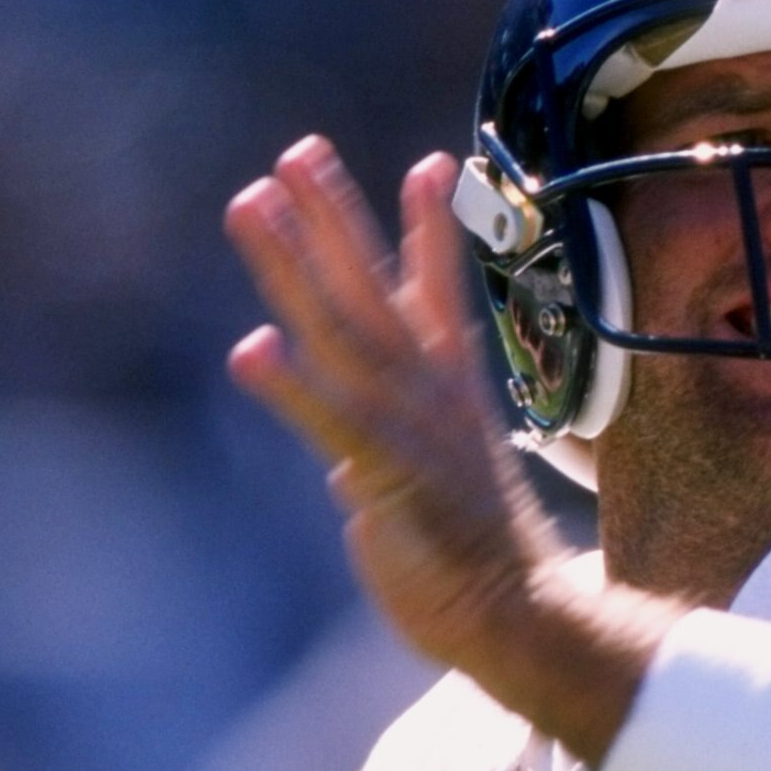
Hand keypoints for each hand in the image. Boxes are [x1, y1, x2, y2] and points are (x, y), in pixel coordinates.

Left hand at [223, 138, 579, 693]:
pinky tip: (250, 348)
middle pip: (374, 289)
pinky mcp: (386, 476)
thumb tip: (341, 467)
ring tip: (253, 204)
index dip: (429, 229)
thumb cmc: (474, 560)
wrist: (520, 618)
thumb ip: (380, 461)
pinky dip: (291, 385)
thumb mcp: (425, 490)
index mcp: (450, 391)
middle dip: (335, 217)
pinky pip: (332, 422)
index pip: (436, 294)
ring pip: (342, 331)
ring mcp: (409, 428)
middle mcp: (430, 394)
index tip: (430, 163)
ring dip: (292, 265)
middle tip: (298, 152)